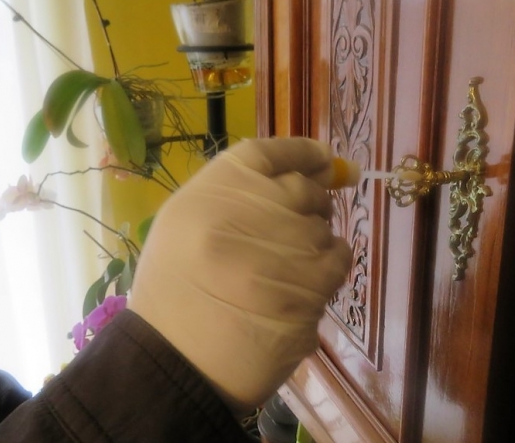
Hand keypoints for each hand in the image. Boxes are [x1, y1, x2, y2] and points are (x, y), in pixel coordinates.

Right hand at [128, 137, 353, 414]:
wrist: (175, 362)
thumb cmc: (176, 295)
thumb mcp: (186, 226)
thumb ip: (237, 197)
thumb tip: (307, 176)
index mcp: (212, 190)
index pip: (270, 152)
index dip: (303, 154)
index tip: (325, 160)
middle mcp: (249, 208)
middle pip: (303, 189)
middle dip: (309, 205)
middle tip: (294, 231)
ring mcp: (283, 246)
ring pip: (323, 228)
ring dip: (313, 245)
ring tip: (282, 274)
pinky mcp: (309, 285)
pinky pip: (338, 260)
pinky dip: (327, 270)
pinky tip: (300, 289)